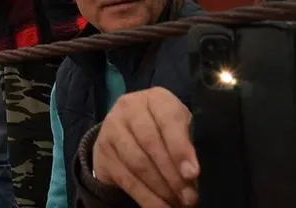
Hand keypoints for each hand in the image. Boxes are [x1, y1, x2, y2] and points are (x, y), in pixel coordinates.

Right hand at [92, 87, 198, 207]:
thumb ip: (185, 146)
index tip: (193, 174)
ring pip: (138, 163)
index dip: (180, 148)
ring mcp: (111, 128)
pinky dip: (145, 197)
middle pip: (151, 144)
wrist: (127, 127)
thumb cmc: (163, 128)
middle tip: (189, 198)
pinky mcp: (102, 150)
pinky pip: (126, 178)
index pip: (168, 121)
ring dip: (160, 188)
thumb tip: (190, 175)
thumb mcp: (178, 128)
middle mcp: (129, 107)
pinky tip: (160, 207)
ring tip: (177, 203)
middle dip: (172, 175)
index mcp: (155, 98)